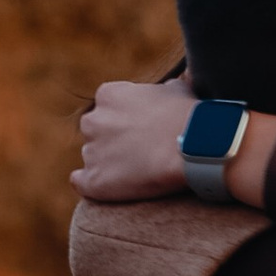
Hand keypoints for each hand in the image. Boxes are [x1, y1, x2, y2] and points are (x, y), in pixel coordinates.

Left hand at [73, 80, 193, 201]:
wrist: (194, 148)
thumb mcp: (177, 89)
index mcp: (109, 95)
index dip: (125, 120)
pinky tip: (110, 186)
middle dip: (112, 140)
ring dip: (109, 164)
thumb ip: (162, 90)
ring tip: (138, 172)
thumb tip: (169, 90)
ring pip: (93, 157)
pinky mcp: (94, 180)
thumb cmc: (188, 117)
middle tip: (138, 151)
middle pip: (95, 132)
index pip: (108, 107)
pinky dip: (94, 184)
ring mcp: (91, 151)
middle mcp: (93, 121)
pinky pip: (82, 182)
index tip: (142, 130)